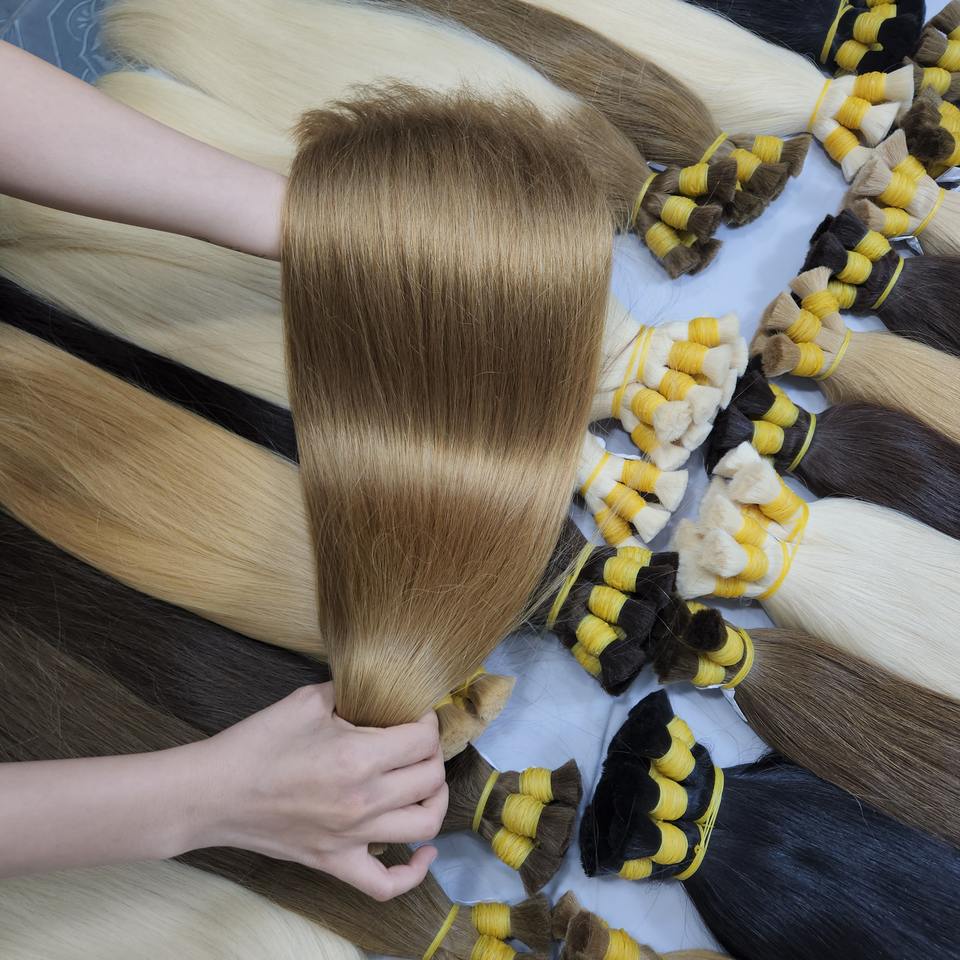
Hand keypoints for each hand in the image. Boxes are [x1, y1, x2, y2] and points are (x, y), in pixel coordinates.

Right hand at [193, 683, 446, 899]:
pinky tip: (425, 851)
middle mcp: (363, 801)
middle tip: (419, 740)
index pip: (423, 739)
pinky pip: (386, 884)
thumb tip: (380, 686)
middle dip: (433, 753)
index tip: (416, 714)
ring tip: (426, 782)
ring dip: (435, 800)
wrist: (213, 793)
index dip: (427, 721)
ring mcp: (351, 838)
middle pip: (431, 778)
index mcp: (358, 757)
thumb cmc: (257, 743)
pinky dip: (414, 871)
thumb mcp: (307, 700)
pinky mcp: (334, 862)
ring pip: (424, 826)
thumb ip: (351, 691)